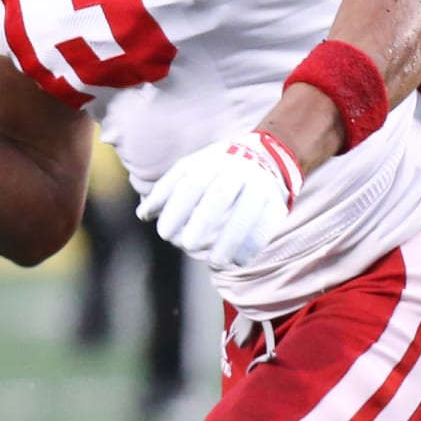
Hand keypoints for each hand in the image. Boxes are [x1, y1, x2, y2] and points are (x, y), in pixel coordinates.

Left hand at [137, 131, 303, 270]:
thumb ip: (166, 191)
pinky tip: (238, 262)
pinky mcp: (277, 201)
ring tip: (215, 263)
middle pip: (219, 196)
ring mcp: (259, 184)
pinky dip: (253, 245)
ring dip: (230, 241)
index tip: (164, 234)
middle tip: (187, 246)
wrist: (266, 157)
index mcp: (209, 162)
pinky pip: (267, 224)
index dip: (176, 210)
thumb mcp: (189, 170)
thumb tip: (143, 215)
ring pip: (246, 211)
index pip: (190, 185)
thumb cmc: (215, 170)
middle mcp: (236, 170)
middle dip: (202, 223)